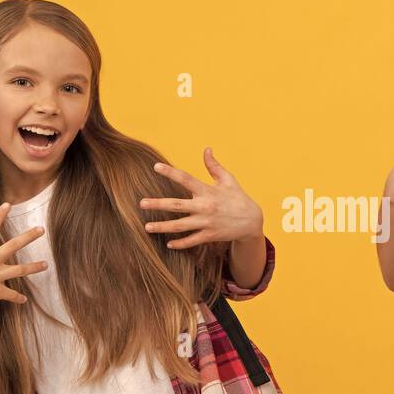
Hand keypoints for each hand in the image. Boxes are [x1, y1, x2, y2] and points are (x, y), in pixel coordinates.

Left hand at [139, 148, 263, 249]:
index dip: (171, 172)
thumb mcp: (228, 180)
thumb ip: (214, 166)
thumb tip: (207, 149)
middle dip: (158, 204)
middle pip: (177, 205)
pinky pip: (191, 241)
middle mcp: (205, 207)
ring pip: (180, 226)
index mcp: (208, 191)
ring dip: (162, 227)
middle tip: (141, 203)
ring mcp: (206, 223)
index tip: (156, 166)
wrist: (253, 222)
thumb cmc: (238, 198)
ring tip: (147, 227)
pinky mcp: (209, 236)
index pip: (186, 179)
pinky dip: (180, 244)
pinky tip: (168, 243)